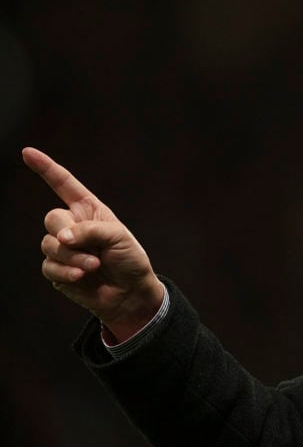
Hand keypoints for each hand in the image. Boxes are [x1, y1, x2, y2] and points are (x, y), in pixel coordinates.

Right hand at [23, 147, 163, 342]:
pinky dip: (65, 271)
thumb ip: (90, 230)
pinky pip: (48, 265)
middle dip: (68, 233)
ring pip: (49, 244)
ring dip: (71, 256)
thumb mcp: (119, 238)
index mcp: (89, 210)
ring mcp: (63, 248)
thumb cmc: (130, 260)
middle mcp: (73, 226)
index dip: (46, 168)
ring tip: (93, 265)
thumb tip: (60, 237)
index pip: (64, 184)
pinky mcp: (57, 269)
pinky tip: (81, 276)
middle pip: (51, 217)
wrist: (130, 293)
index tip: (28, 152)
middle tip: (90, 249)